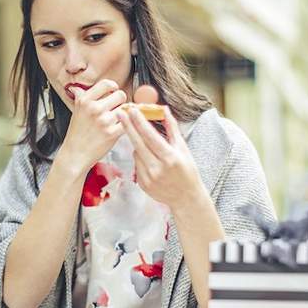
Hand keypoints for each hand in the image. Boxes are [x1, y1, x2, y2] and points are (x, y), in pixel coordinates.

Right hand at [58, 79, 126, 172]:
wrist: (75, 155)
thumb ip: (81, 97)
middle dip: (120, 101)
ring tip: (114, 121)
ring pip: (125, 109)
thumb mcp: (76, 111)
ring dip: (123, 114)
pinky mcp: (111, 133)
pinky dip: (125, 125)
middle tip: (115, 108)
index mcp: (85, 101)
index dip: (113, 87)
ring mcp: (103, 121)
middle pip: (120, 95)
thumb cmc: (77, 134)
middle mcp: (94, 108)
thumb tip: (77, 88)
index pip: (106, 84)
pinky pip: (127, 123)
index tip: (114, 91)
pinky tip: (118, 128)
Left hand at [117, 86, 205, 211]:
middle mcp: (157, 168)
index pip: (150, 137)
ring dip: (139, 145)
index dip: (140, 122)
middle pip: (137, 143)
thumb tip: (164, 109)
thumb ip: (172, 128)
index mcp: (170, 158)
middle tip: (120, 113)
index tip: (132, 110)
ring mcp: (148, 178)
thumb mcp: (183, 149)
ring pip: (136, 153)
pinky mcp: (142, 184)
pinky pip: (137, 164)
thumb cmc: (187, 171)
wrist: (186, 198)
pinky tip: (151, 161)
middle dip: (128, 126)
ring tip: (151, 147)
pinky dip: (141, 158)